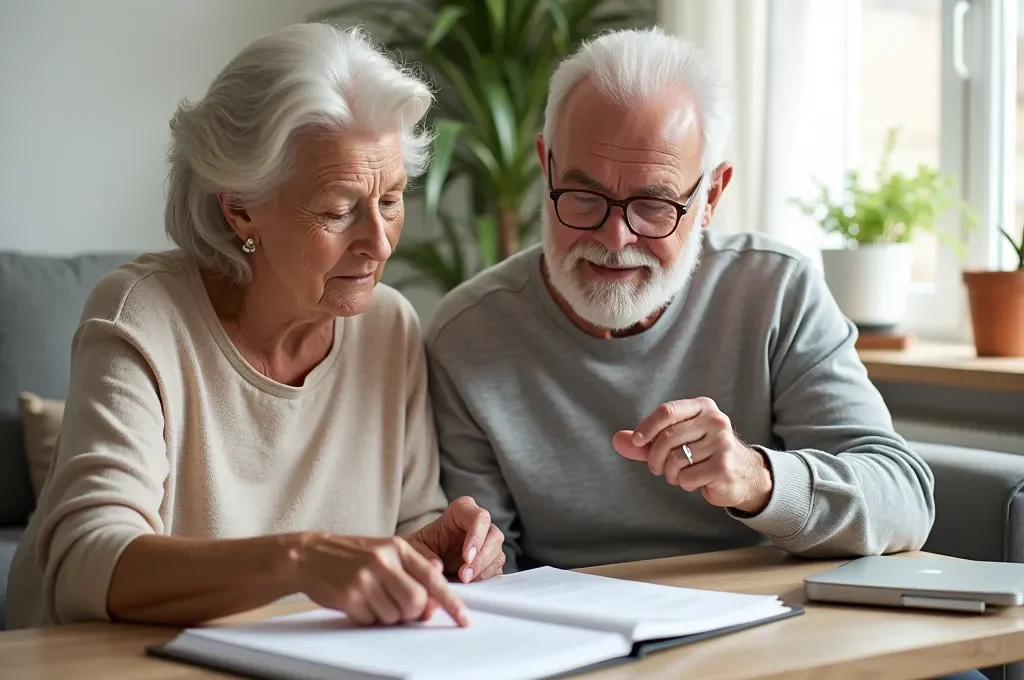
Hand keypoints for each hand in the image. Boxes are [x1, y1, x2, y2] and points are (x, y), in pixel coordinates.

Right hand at [293, 533, 468, 626]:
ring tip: (373, 599)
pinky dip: (369, 618)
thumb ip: (412, 572)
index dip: (451, 602)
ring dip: (388, 616)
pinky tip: (358, 602)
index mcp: (398, 548)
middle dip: (413, 612)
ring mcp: (366, 578)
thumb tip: (433, 604)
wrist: (311, 555)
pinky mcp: (350, 595)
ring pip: (395, 615)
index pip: (433, 578)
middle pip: (417, 601)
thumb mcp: (385, 553)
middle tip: (400, 608)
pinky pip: (372, 620)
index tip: (464, 620)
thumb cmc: (354, 556)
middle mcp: (384, 560)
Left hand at [408, 496, 504, 582]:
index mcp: (462, 511)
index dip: (476, 537)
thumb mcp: (414, 548)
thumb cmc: (421, 547)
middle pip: (494, 535)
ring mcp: (487, 542)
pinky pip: (497, 568)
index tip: (466, 557)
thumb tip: (437, 567)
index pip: (479, 517)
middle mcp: (480, 524)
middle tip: (464, 576)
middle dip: (481, 558)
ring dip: (484, 569)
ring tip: (465, 581)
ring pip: (497, 552)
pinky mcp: (491, 560)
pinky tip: (472, 584)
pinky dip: (487, 577)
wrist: (425, 561)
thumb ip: (424, 555)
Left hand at [612, 397, 772, 513]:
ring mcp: (723, 442)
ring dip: (670, 473)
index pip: (667, 411)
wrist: (742, 475)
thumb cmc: (703, 455)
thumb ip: (646, 442)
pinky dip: (684, 483)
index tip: (638, 442)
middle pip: (668, 437)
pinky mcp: (725, 465)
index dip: (647, 427)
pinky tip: (695, 481)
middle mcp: (715, 420)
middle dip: (655, 457)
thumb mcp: (674, 443)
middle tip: (656, 468)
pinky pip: (687, 476)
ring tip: (679, 474)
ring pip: (676, 459)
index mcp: (703, 407)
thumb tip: (617, 440)